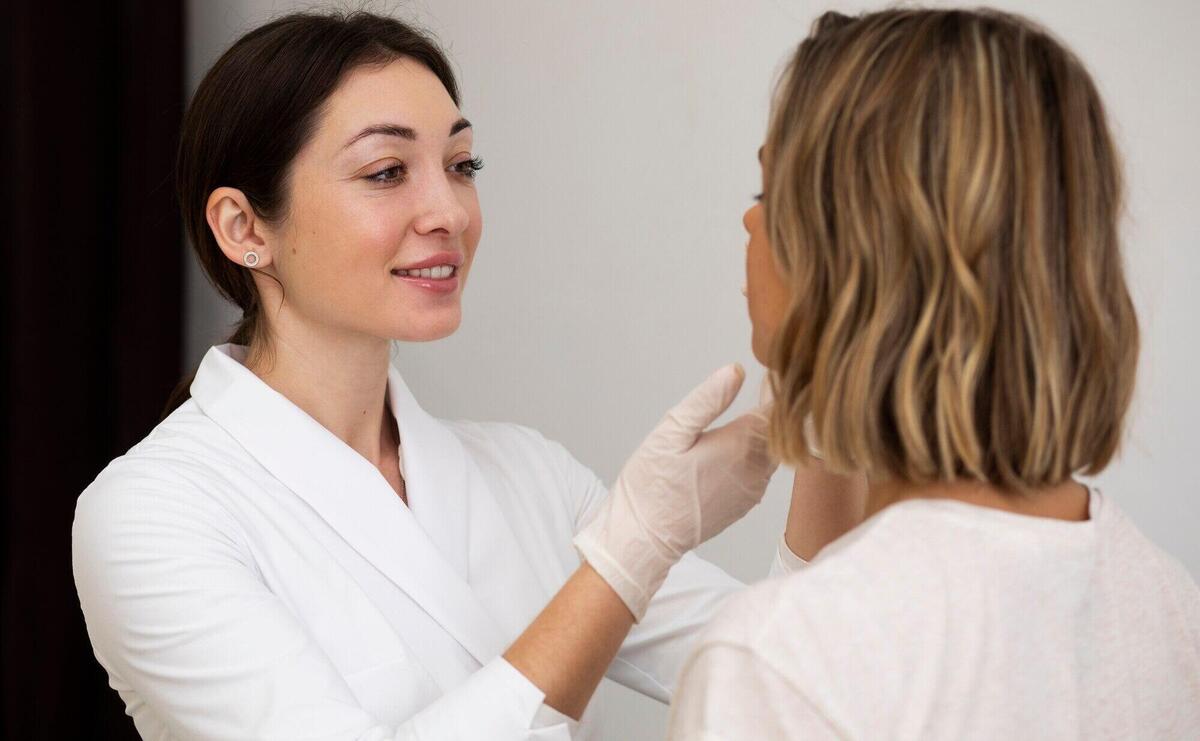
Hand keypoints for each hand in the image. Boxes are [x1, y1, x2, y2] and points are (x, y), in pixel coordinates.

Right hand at [574, 364, 777, 619]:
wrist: (645, 539)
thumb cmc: (652, 485)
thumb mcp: (671, 432)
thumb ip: (707, 400)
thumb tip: (736, 371)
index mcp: (740, 445)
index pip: (776, 409)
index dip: (776, 389)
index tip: (773, 373)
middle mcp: (755, 469)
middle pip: (779, 431)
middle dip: (774, 412)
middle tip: (766, 389)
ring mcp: (752, 490)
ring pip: (771, 453)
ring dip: (765, 435)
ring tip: (750, 416)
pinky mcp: (744, 504)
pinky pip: (760, 473)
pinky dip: (755, 457)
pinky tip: (734, 450)